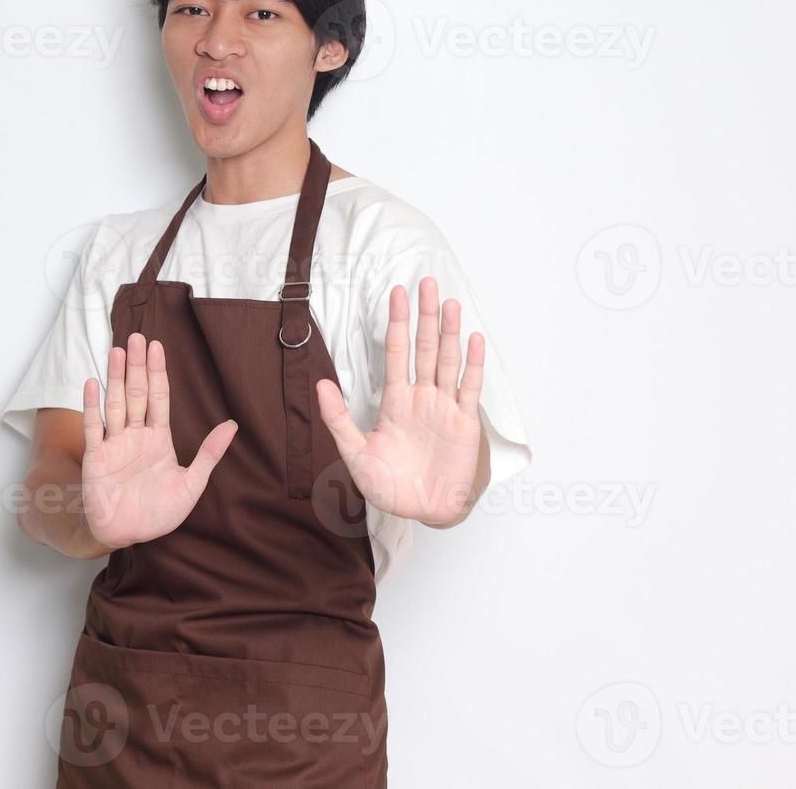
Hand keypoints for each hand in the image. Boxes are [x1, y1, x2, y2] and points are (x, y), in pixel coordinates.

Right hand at [80, 333, 237, 549]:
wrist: (127, 535)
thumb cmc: (158, 513)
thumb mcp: (191, 483)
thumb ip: (209, 454)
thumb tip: (232, 425)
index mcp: (158, 439)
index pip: (158, 398)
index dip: (157, 373)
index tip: (158, 347)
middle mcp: (135, 436)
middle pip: (136, 393)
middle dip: (137, 366)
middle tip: (138, 338)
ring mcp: (114, 444)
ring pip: (115, 404)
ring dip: (115, 377)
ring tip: (117, 351)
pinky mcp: (95, 458)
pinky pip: (93, 427)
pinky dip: (92, 406)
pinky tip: (92, 383)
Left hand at [316, 276, 484, 525]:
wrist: (423, 512)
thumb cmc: (390, 486)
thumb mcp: (355, 454)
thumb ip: (338, 419)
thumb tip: (321, 384)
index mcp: (395, 401)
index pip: (395, 353)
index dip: (396, 323)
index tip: (396, 293)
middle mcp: (421, 398)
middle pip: (424, 348)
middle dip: (424, 316)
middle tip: (425, 283)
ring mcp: (445, 408)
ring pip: (447, 361)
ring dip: (449, 332)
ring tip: (448, 303)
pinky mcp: (465, 423)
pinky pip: (469, 388)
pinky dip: (472, 365)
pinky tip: (474, 340)